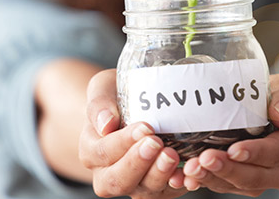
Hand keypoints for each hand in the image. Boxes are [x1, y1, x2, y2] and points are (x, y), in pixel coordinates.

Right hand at [79, 69, 187, 198]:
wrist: (134, 108)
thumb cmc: (117, 97)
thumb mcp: (103, 89)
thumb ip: (100, 104)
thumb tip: (106, 123)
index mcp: (91, 152)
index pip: (103, 153)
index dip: (123, 142)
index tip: (144, 127)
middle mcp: (108, 174)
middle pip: (118, 180)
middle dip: (138, 163)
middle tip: (157, 143)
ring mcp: (134, 184)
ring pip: (143, 191)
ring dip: (159, 175)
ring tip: (172, 155)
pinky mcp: (158, 188)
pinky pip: (167, 192)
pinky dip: (177, 184)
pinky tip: (187, 172)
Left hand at [181, 74, 278, 195]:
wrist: (275, 114)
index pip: (277, 152)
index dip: (255, 153)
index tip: (233, 150)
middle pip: (256, 176)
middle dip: (228, 170)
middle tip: (204, 160)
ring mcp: (267, 179)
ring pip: (239, 185)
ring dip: (213, 178)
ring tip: (191, 168)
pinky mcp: (247, 184)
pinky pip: (226, 186)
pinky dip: (207, 181)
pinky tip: (189, 176)